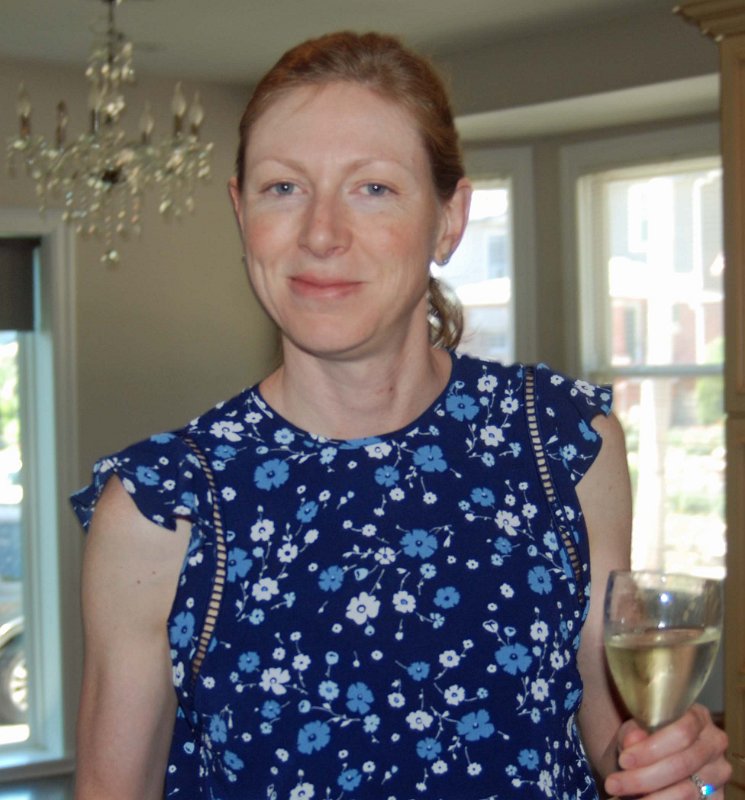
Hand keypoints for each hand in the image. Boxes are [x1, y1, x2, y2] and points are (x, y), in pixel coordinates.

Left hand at [603, 704, 730, 797]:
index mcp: (698, 717)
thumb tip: (633, 739)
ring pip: (686, 792)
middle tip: (613, 784)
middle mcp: (715, 744)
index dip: (651, 749)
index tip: (623, 760)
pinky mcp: (717, 796)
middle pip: (682, 765)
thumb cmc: (643, 738)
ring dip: (651, 798)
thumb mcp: (633, 729)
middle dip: (643, 778)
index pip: (681, 733)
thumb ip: (632, 732)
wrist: (650, 756)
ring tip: (620, 796)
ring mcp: (719, 772)